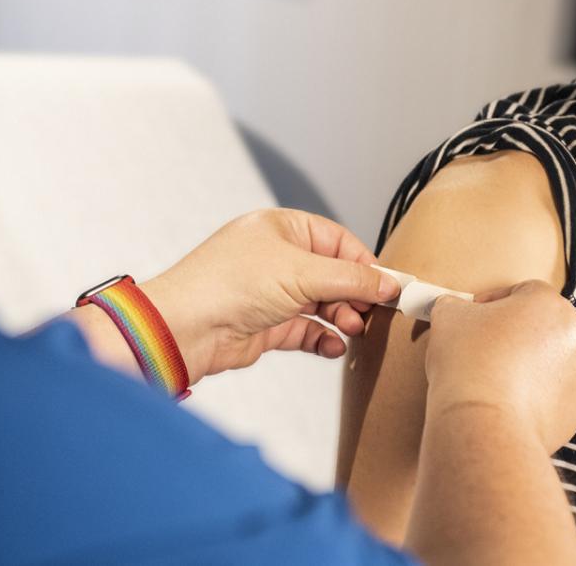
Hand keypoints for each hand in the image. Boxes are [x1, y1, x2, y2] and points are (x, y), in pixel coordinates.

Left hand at [143, 209, 401, 383]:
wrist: (185, 328)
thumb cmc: (228, 284)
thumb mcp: (302, 273)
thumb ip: (351, 279)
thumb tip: (389, 283)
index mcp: (281, 228)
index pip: (338, 241)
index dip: (365, 264)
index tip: (390, 286)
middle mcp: (276, 257)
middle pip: (332, 274)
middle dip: (355, 295)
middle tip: (373, 313)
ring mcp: (270, 293)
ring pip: (321, 304)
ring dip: (341, 317)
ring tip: (354, 329)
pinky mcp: (266, 325)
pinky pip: (305, 330)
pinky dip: (323, 338)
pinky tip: (335, 347)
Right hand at [423, 280, 575, 452]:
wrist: (484, 424)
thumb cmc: (468, 363)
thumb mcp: (449, 316)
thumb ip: (455, 305)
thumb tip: (454, 309)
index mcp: (549, 303)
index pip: (521, 292)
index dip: (492, 303)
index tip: (473, 320)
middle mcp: (574, 335)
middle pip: (541, 325)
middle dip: (514, 334)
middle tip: (484, 348)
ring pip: (550, 359)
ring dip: (526, 363)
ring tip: (494, 378)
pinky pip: (553, 393)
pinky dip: (534, 394)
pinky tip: (506, 401)